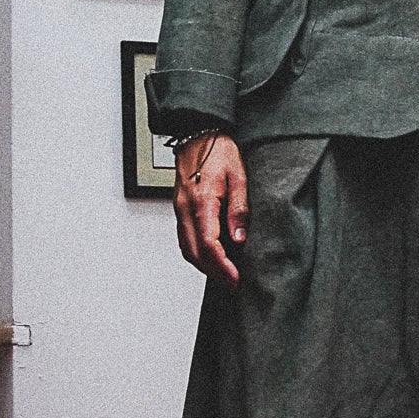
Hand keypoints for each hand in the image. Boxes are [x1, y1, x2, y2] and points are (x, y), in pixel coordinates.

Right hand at [174, 132, 248, 282]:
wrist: (197, 135)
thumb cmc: (218, 151)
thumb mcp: (239, 176)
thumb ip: (238, 209)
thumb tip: (239, 238)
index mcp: (202, 201)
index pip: (209, 244)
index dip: (222, 266)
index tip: (236, 278)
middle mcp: (185, 209)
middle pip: (194, 253)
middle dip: (214, 272)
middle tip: (233, 283)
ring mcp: (179, 210)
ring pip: (186, 249)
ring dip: (204, 265)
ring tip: (225, 274)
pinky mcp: (179, 209)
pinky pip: (184, 238)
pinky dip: (197, 253)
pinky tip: (212, 256)